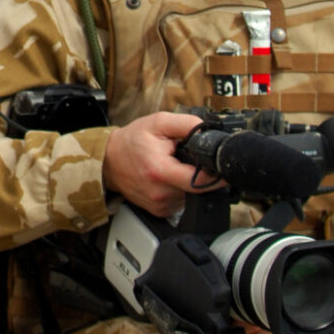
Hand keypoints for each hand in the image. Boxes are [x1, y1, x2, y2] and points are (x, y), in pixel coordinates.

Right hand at [102, 111, 222, 217]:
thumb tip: (208, 131)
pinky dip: (179, 189)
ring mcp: (159, 205)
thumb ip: (186, 124)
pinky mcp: (159, 211)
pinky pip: (180, 201)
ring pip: (190, 195)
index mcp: (160, 171)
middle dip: (198, 173)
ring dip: (188, 182)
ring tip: (173, 167)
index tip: (224, 169)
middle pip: (197, 188)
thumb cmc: (132, 141)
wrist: (109, 160)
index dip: (216, 175)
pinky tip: (168, 178)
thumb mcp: (159, 122)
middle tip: (185, 159)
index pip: (199, 181)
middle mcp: (160, 193)